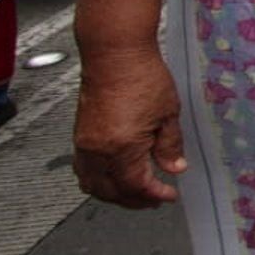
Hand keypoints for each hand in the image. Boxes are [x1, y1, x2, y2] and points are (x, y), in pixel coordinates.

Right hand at [73, 45, 185, 207]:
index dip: (154, 194)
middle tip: (153, 200)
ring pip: (93, 185)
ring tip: (135, 194)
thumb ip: (170, 146)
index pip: (136, 186)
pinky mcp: (79, 136)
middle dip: (134, 200)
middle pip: (112, 191)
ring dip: (114, 195)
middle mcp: (98, 151)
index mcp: (122, 147)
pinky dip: (97, 181)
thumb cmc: (142, 76)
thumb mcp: (168, 114)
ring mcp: (85, 144)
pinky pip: (83, 170)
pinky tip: (112, 178)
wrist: (115, 54)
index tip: (168, 195)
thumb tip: (175, 168)